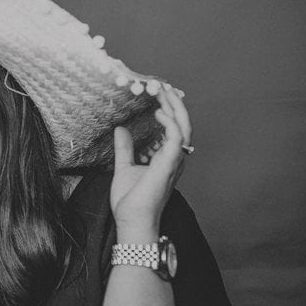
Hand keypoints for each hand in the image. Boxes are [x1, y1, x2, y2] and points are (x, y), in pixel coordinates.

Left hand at [110, 86, 191, 239]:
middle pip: (181, 124)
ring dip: (175, 107)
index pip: (172, 128)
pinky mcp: (169, 165)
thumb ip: (125, 149)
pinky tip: (160, 111)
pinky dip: (170, 122)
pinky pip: (176, 138)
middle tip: (162, 85)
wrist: (131, 220)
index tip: (158, 93)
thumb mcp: (124, 168)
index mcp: (165, 158)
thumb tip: (121, 130)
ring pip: (183, 127)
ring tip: (163, 90)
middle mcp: (174, 158)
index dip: (168, 109)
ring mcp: (174, 161)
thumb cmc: (130, 201)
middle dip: (174, 103)